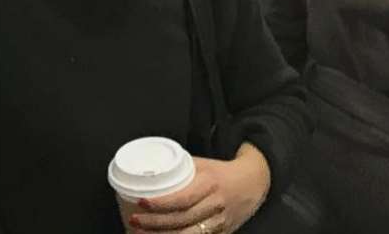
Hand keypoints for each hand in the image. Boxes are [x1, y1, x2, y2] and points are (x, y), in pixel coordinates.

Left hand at [126, 145, 270, 233]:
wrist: (252, 183)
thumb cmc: (221, 172)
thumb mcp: (202, 164)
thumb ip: (180, 168)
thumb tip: (152, 169)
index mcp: (209, 183)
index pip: (183, 197)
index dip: (161, 203)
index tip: (142, 202)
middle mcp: (215, 205)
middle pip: (183, 219)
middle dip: (156, 223)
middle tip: (135, 221)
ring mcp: (219, 223)